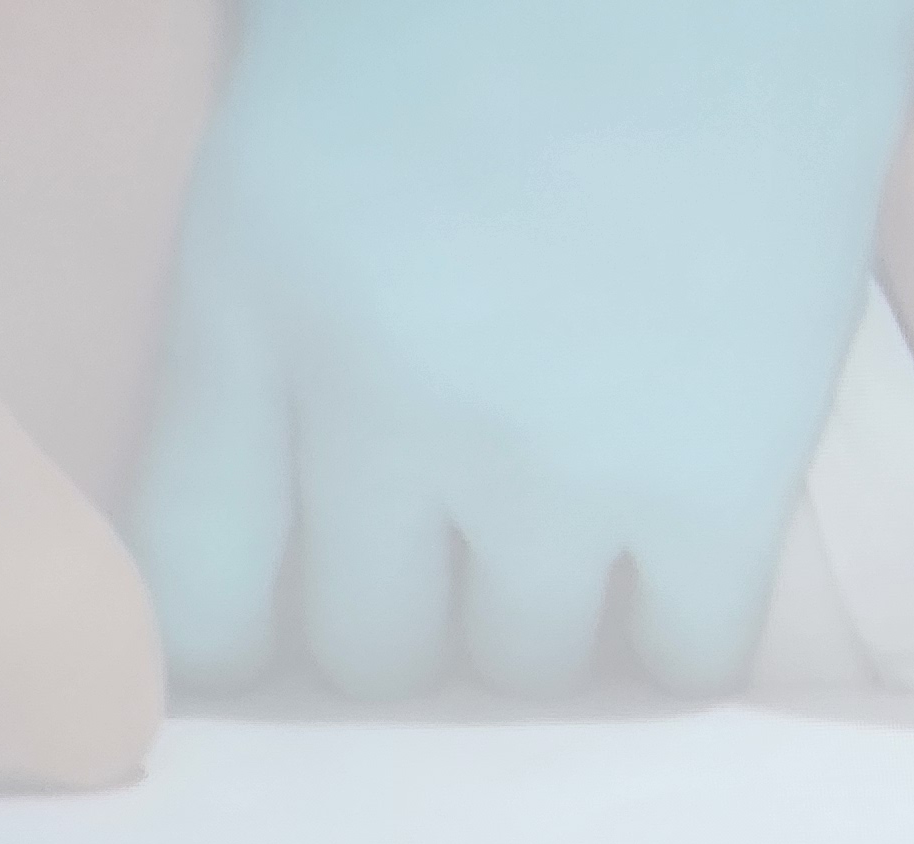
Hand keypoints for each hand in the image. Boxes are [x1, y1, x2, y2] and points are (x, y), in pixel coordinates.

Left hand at [128, 0, 913, 699]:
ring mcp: (558, 468)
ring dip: (554, 609)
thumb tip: (269, 463)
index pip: (196, 596)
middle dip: (414, 610)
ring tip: (588, 519)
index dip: (247, 630)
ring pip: (527, 667)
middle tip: (462, 541)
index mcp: (255, 301)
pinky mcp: (717, 490)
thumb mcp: (293, 106)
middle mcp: (385, 413)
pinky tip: (691, 541)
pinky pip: (686, 661)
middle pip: (371, 653)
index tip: (293, 607)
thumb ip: (259, 285)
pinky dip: (689, 622)